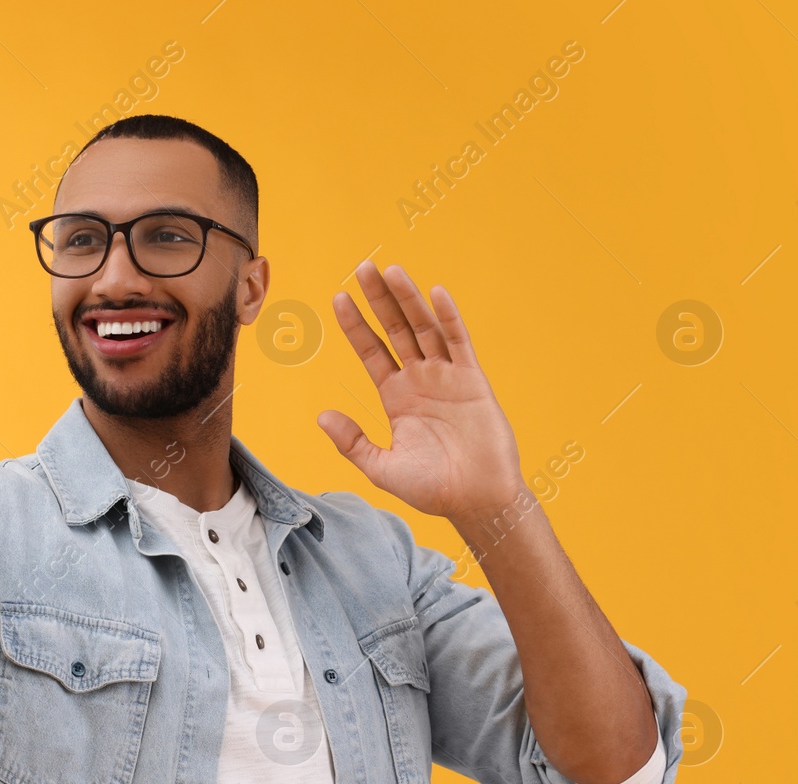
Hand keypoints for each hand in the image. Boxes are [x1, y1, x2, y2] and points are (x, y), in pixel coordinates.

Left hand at [317, 261, 522, 525]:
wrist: (476, 500)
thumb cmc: (431, 488)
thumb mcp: (381, 467)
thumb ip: (352, 442)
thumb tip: (321, 416)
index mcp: (396, 396)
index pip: (371, 351)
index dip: (355, 325)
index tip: (338, 298)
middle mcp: (420, 379)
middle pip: (395, 329)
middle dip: (379, 299)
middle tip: (362, 267)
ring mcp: (447, 377)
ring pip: (424, 328)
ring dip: (408, 300)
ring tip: (391, 270)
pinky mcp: (473, 381)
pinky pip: (459, 343)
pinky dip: (449, 318)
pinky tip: (436, 293)